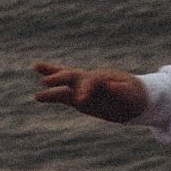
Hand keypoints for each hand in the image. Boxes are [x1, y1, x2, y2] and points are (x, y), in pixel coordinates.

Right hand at [33, 63, 150, 122]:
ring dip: (51, 77)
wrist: (134, 100)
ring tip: (35, 69)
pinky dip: (51, 96)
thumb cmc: (135, 95)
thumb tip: (109, 85)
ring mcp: (83, 88)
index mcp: (103, 78)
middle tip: (47, 81)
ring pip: (65, 81)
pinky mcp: (79, 99)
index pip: (91, 81)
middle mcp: (90, 80)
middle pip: (73, 75)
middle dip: (60, 77)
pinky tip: (38, 97)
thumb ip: (121, 90)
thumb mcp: (132, 94)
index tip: (81, 100)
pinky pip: (63, 96)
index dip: (85, 90)